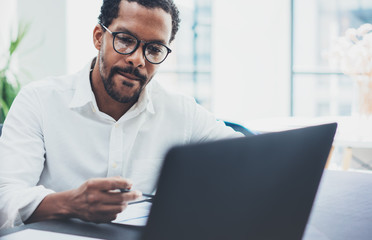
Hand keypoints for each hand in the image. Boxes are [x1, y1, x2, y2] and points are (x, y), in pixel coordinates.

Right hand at [26, 177, 141, 223]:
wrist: (71, 204)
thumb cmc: (84, 191)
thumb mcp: (95, 181)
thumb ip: (110, 180)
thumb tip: (126, 182)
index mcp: (93, 185)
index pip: (114, 183)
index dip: (125, 183)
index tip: (131, 184)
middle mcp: (94, 197)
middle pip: (119, 197)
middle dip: (132, 195)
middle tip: (138, 194)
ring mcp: (96, 209)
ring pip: (119, 208)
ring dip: (125, 204)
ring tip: (125, 201)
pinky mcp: (97, 218)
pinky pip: (113, 215)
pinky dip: (117, 211)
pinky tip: (115, 207)